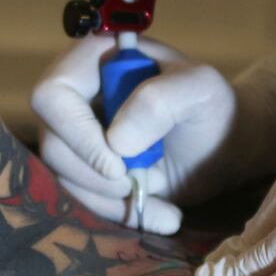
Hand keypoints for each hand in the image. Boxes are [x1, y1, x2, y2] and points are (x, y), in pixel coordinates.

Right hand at [31, 34, 229, 234]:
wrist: (222, 145)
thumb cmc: (210, 107)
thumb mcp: (200, 89)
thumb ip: (161, 100)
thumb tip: (116, 141)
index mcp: (93, 60)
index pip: (53, 96)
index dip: (77, 135)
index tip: (118, 164)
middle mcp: (75, 97)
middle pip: (52, 144)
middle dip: (95, 177)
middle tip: (141, 184)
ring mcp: (78, 138)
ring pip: (63, 178)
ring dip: (110, 201)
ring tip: (163, 203)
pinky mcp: (88, 171)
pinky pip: (83, 200)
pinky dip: (120, 215)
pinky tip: (161, 215)